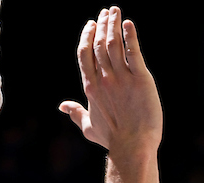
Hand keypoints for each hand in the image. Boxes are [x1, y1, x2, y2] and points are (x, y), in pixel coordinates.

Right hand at [59, 8, 161, 159]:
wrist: (133, 148)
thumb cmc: (113, 140)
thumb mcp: (89, 127)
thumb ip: (76, 113)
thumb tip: (62, 106)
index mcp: (91, 86)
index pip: (85, 53)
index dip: (87, 36)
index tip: (92, 24)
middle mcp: (104, 79)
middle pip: (99, 44)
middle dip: (101, 25)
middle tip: (107, 12)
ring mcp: (122, 79)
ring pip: (114, 43)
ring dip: (113, 25)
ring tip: (116, 12)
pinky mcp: (141, 80)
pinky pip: (134, 53)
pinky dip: (130, 36)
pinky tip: (128, 24)